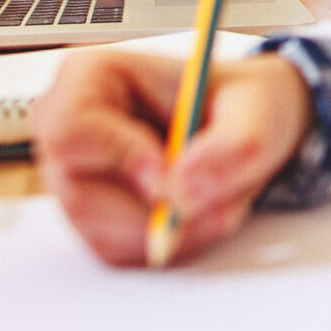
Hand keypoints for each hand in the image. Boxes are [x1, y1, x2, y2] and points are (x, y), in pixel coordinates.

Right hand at [33, 49, 314, 266]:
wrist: (249, 127)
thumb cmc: (243, 102)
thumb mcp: (259, 108)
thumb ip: (233, 144)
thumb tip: (184, 188)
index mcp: (92, 78)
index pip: (72, 130)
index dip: (118, 158)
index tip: (168, 176)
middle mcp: (71, 132)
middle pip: (82, 196)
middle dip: (155, 211)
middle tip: (217, 206)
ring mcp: (76, 180)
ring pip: (104, 232)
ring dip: (171, 231)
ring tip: (222, 200)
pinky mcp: (94, 220)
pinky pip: (121, 251)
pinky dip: (169, 243)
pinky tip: (201, 214)